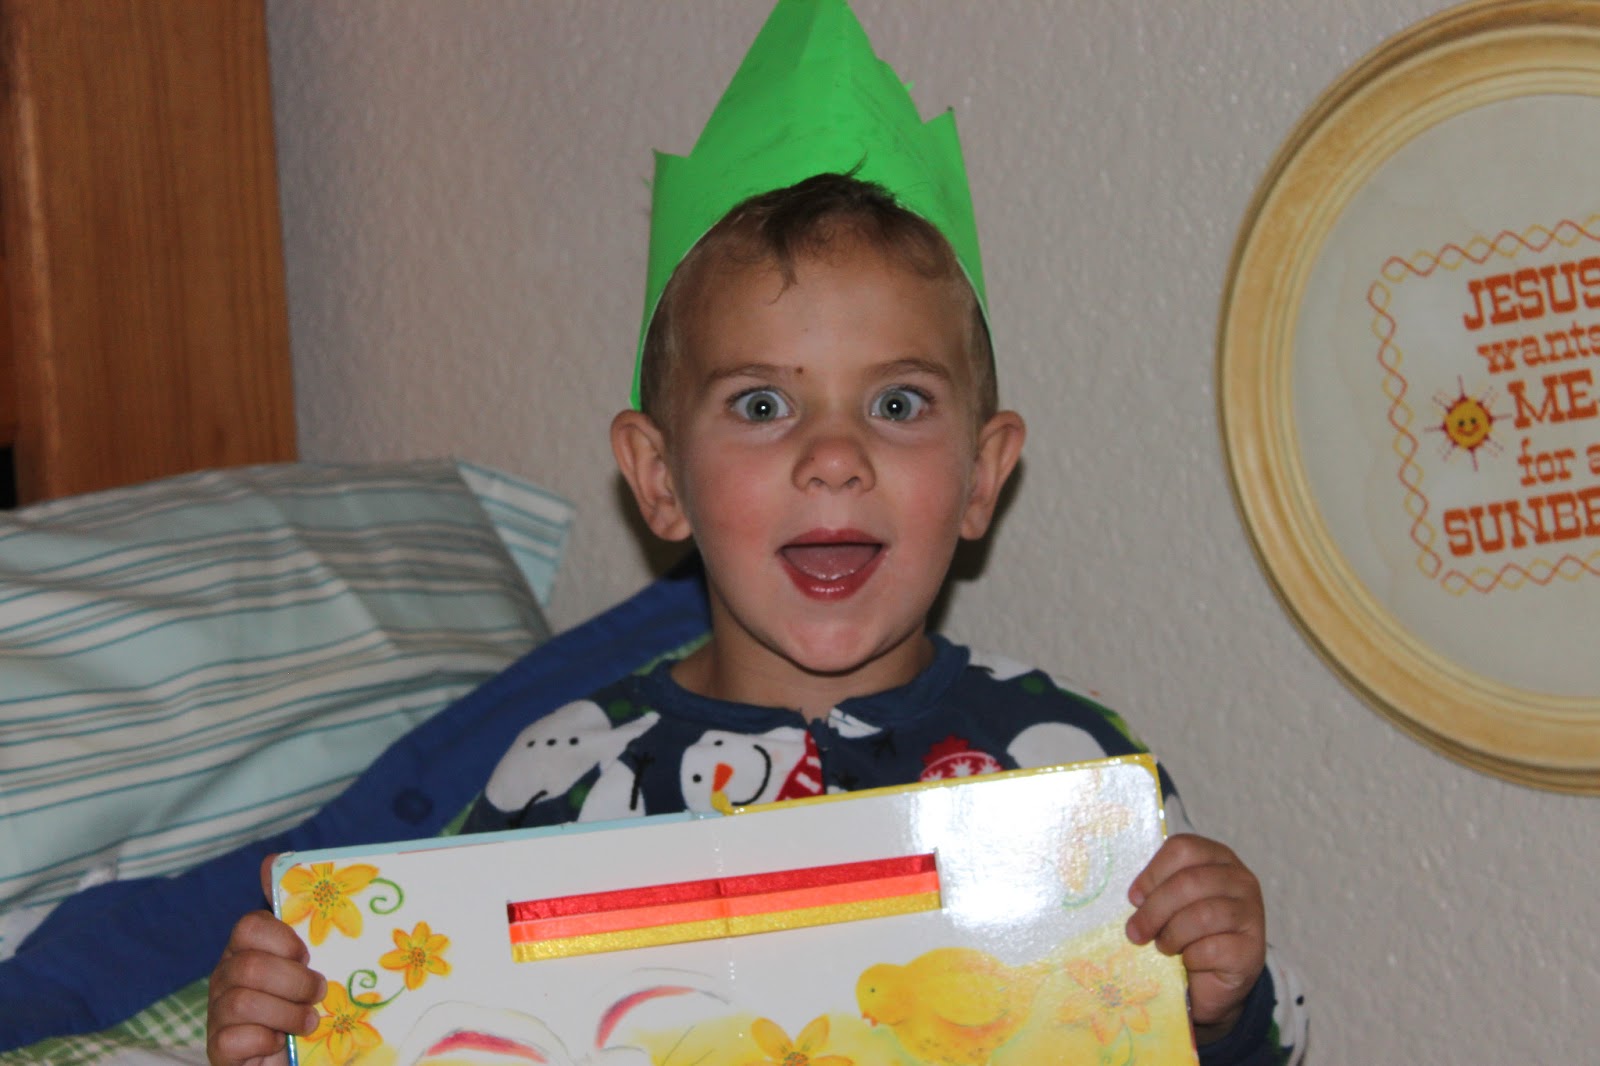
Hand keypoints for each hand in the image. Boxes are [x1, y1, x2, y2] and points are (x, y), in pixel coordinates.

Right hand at [206, 856, 325, 1065]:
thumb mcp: (309, 957)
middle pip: (249, 966)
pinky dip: (265, 1041)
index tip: (307, 955)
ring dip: (287, 1013)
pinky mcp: (218, 1048)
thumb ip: (300, 913)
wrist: (291, 1056)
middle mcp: (225, 977)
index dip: (282, 939)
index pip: (249, 926)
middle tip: (317, 992)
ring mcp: (218, 1013)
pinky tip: (278, 1044)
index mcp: (247, 949)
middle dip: (294, 981)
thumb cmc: (304, 1001)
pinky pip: (234, 1038)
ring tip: (308, 1021)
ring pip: (242, 1000)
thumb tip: (272, 859)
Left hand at [1125, 833, 1264, 1042]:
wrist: (1211, 983)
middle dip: (1155, 909)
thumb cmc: (1185, 933)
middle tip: (1135, 932)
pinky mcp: (1252, 950)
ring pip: (1201, 915)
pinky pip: (1212, 949)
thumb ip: (1156, 889)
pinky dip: (1191, 958)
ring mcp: (1251, 914)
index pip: (1183, 848)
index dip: (1153, 872)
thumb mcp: (1170, 903)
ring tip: (1162, 947)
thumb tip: (1133, 896)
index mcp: (1217, 857)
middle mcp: (1240, 879)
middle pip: (1189, 882)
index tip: (1134, 898)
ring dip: (1171, 935)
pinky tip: (1187, 962)